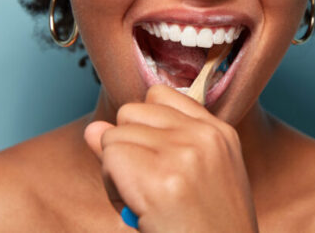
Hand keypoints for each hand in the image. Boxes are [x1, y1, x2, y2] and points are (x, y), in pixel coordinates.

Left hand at [84, 85, 258, 231]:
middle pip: (131, 112)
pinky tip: (137, 209)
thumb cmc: (206, 231)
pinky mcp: (161, 178)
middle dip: (126, 147)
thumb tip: (94, 130)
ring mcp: (184, 153)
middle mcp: (205, 136)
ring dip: (116, 171)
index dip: (144, 128)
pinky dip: (112, 186)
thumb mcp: (193, 180)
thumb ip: (149, 146)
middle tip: (147, 188)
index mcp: (220, 134)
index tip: (155, 161)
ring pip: (114, 136)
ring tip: (144, 202)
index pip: (161, 95)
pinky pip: (110, 157)